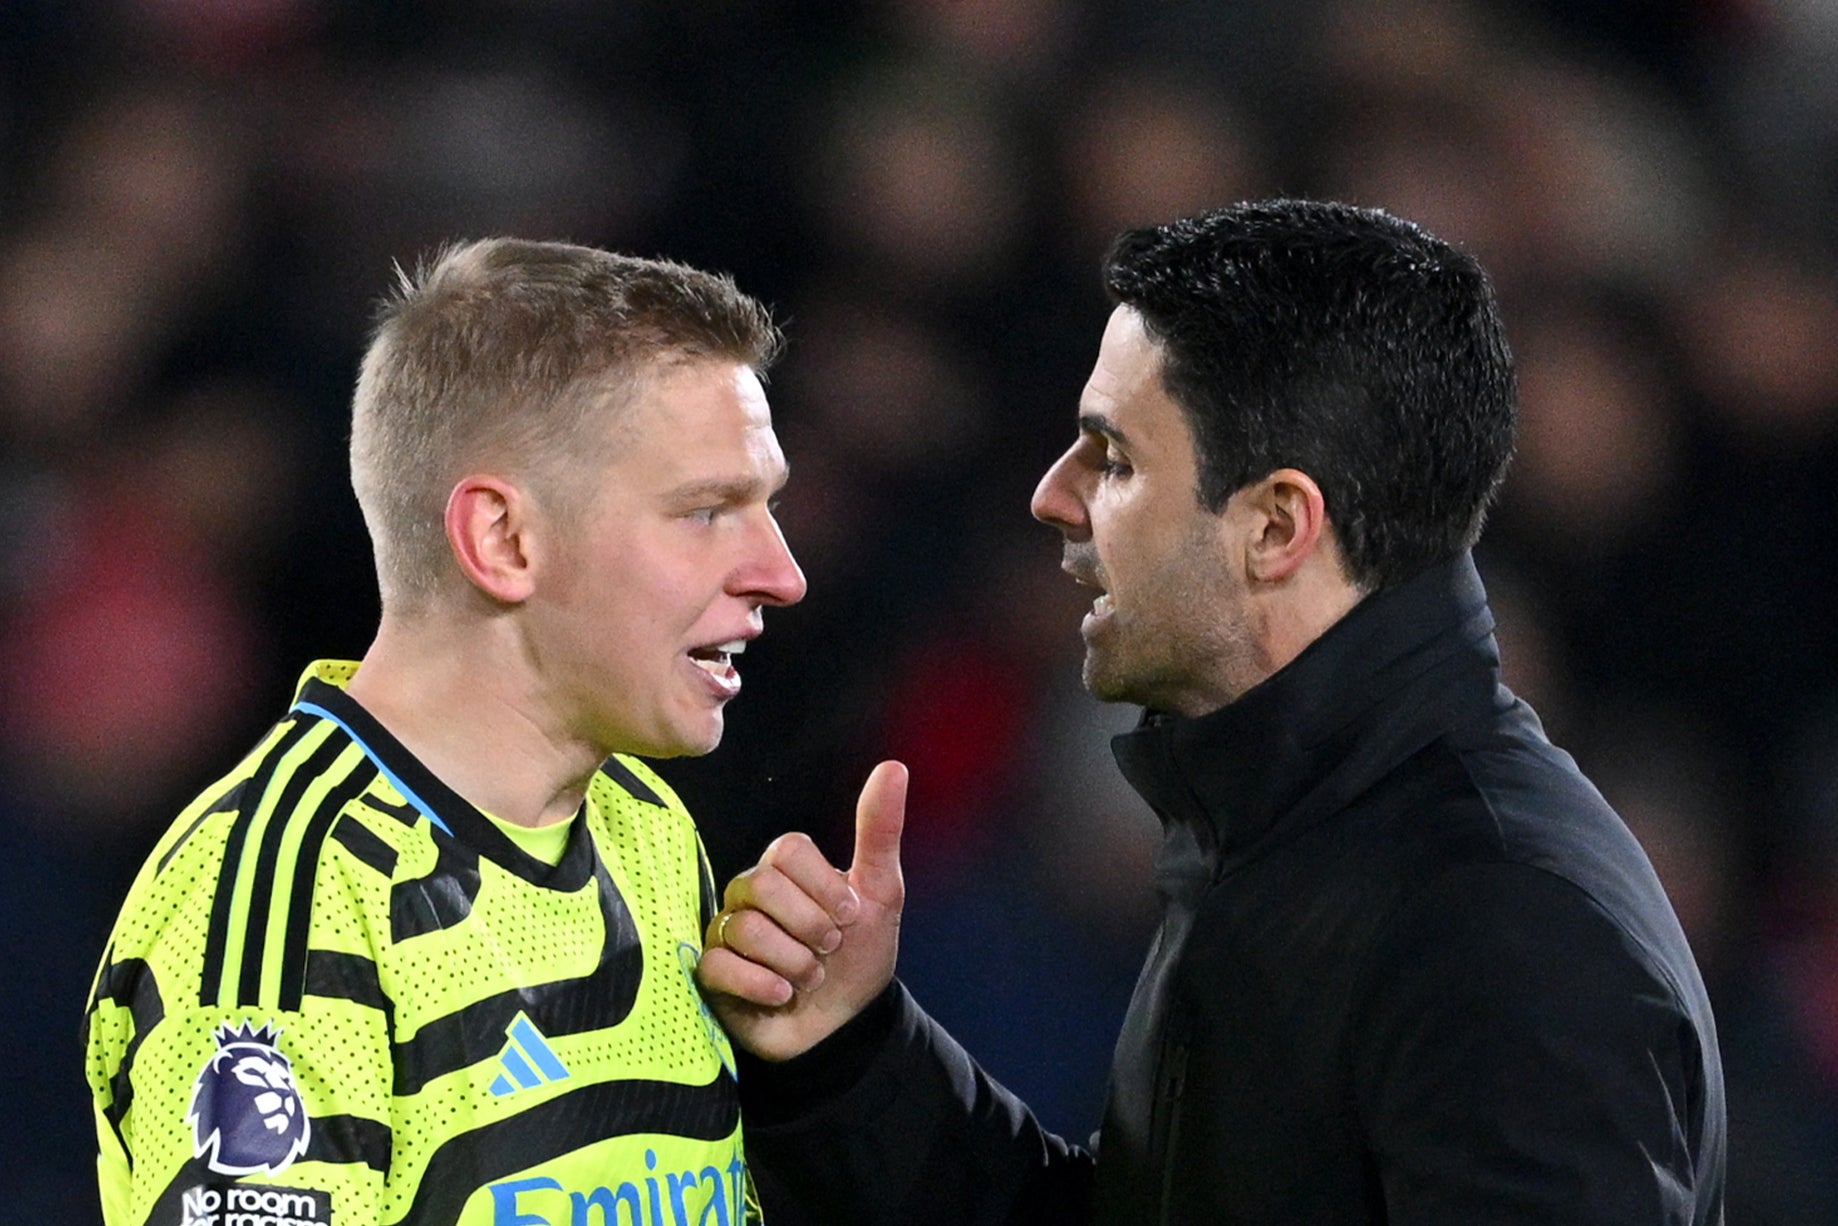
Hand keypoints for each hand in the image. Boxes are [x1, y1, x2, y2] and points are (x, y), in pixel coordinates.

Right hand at [697, 760, 906, 1060]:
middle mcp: (750, 895)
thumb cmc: (860, 955)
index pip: (787, 851)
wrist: (846, 1025)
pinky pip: (718, 966)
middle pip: (761, 885)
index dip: (823, 887)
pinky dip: (760, 985)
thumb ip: (879, 831)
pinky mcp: (712, 974)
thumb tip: (894, 766)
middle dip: (808, 926)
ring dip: (792, 963)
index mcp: (786, 870)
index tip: (850, 916)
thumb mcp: (881, 894)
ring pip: (742, 928)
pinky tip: (781, 995)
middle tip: (829, 949)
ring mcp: (727, 932)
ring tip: (809, 979)